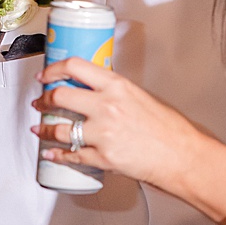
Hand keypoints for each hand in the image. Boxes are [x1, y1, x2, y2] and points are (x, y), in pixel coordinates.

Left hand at [36, 55, 225, 224]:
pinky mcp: (103, 157)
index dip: (53, 70)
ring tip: (41, 129)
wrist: (185, 157)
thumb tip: (94, 92)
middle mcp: (107, 106)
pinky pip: (72, 155)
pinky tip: (52, 153)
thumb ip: (116, 93)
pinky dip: (58, 155)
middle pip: (59, 96)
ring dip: (45, 129)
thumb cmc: (171, 130)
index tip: (45, 76)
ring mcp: (103, 133)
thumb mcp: (142, 98)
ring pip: (60, 129)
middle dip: (44, 100)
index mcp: (117, 86)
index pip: (75, 67)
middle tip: (40, 102)